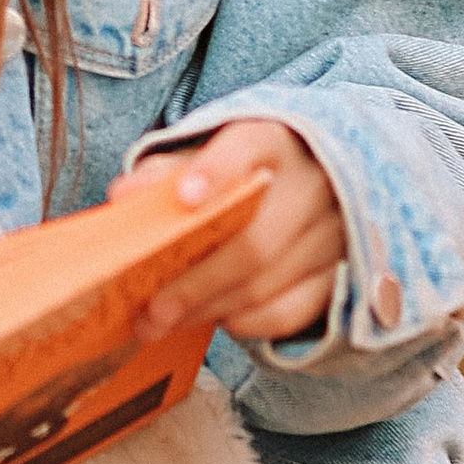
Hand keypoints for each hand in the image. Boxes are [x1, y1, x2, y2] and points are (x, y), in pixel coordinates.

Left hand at [111, 120, 347, 345]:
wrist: (315, 179)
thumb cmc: (244, 171)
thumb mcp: (209, 155)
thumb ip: (166, 171)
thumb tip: (124, 194)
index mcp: (274, 140)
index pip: (246, 148)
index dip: (216, 172)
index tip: (185, 198)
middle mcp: (311, 184)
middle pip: (253, 241)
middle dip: (195, 282)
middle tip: (150, 309)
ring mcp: (332, 232)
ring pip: (266, 282)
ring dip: (209, 308)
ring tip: (161, 322)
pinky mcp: (339, 273)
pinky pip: (290, 310)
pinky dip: (249, 322)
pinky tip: (217, 319)